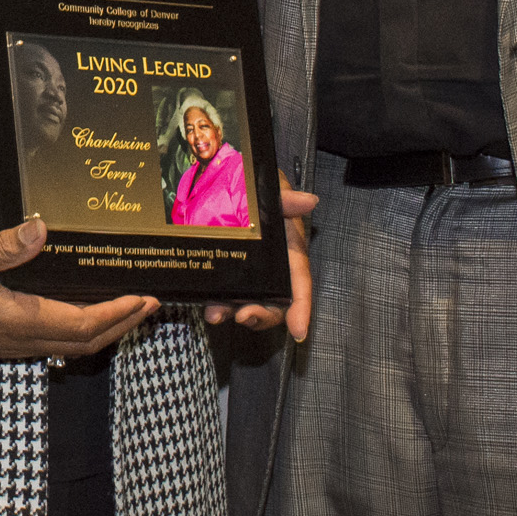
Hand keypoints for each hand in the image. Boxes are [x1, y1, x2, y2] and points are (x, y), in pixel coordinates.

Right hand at [0, 217, 158, 366]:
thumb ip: (3, 246)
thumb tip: (42, 228)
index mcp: (18, 319)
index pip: (84, 323)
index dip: (120, 313)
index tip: (146, 297)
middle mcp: (19, 339)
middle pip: (86, 342)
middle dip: (122, 325)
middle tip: (149, 304)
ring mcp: (8, 344)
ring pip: (69, 345)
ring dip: (102, 331)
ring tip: (124, 309)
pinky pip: (49, 343)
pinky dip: (75, 332)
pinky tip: (74, 313)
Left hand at [204, 182, 316, 341]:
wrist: (233, 184)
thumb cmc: (261, 193)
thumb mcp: (275, 193)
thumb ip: (288, 200)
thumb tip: (309, 201)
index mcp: (289, 253)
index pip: (299, 284)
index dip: (301, 308)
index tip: (299, 331)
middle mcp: (271, 270)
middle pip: (274, 304)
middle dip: (261, 316)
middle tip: (244, 316)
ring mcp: (248, 275)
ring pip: (248, 305)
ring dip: (234, 314)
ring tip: (216, 314)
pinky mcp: (226, 274)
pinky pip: (225, 296)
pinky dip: (217, 304)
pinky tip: (206, 306)